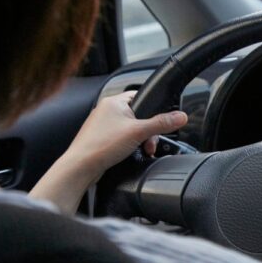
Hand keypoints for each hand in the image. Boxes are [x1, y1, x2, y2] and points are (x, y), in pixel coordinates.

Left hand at [63, 91, 187, 182]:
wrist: (81, 166)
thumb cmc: (101, 145)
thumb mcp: (139, 132)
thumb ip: (162, 123)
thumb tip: (181, 116)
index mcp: (114, 101)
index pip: (141, 96)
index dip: (153, 109)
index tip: (160, 121)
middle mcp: (107, 110)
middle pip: (139, 116)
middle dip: (148, 131)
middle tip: (149, 143)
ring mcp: (103, 125)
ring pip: (131, 128)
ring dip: (140, 140)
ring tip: (141, 150)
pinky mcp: (101, 138)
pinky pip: (122, 138)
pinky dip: (130, 145)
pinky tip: (130, 153)